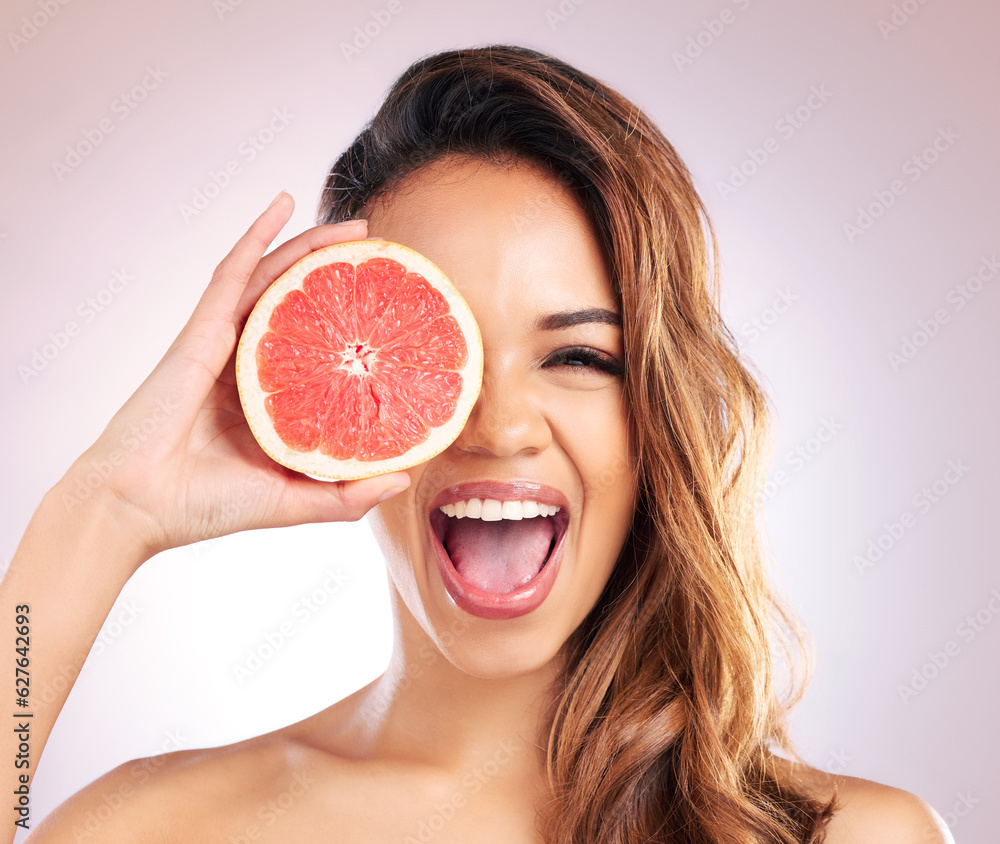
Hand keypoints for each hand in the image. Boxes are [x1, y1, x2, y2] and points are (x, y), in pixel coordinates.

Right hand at [61, 192, 409, 560]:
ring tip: (354, 227)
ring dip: (310, 246)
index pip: (318, 349)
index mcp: (268, 399)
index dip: (352, 324)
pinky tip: (281, 205)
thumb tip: (403, 477)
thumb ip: (346, 495)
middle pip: (300, 303)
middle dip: (340, 275)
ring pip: (273, 279)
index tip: (392, 312)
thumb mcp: (293, 502)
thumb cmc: (205, 506)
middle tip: (382, 254)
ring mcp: (224, 343)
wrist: (139, 506)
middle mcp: (249, 365)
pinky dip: (257, 236)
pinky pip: (234, 273)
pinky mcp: (202, 331)